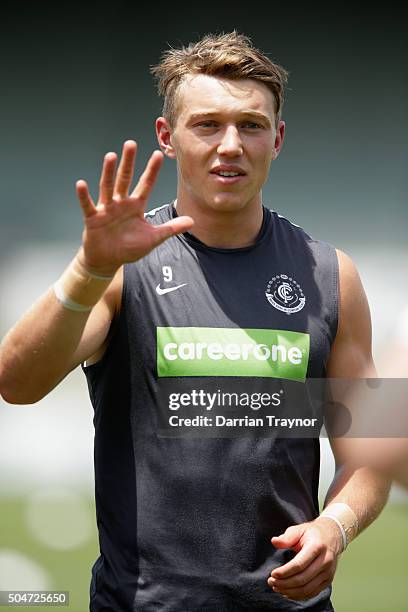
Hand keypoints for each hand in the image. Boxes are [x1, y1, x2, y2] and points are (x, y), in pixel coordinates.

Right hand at [75, 140, 193, 275]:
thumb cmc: (129, 247)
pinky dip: (84, 196)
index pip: (146, 184)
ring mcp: (106, 209)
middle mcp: (121, 203)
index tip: (158, 154)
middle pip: (125, 179)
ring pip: (107, 187)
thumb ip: (171, 228)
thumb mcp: (153, 238)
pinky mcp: (93, 218)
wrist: (108, 260)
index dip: (152, 170)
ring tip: (111, 156)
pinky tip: (81, 184)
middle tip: (131, 143)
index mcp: (136, 206)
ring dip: (108, 172)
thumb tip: (192, 222)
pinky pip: (88, 205)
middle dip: (128, 162)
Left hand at [267, 517, 342, 600]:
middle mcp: (325, 561)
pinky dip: (298, 595)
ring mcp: (328, 573)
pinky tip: (287, 592)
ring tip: (276, 587)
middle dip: (284, 583)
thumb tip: (274, 541)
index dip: (285, 572)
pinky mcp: (328, 580)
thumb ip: (287, 537)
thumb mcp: (299, 529)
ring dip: (289, 591)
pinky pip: (312, 592)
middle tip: (271, 582)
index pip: (299, 564)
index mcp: (317, 546)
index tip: (273, 574)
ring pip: (307, 589)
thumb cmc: (312, 533)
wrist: (332, 536)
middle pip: (302, 579)